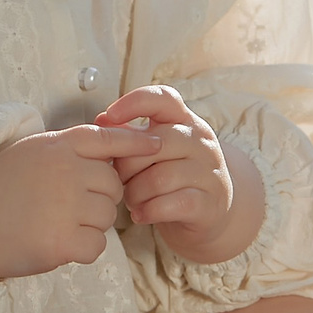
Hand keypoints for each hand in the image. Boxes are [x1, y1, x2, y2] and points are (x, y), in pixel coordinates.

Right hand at [0, 124, 159, 279]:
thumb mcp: (31, 152)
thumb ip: (67, 149)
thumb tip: (107, 154)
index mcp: (59, 145)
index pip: (108, 138)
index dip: (135, 142)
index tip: (155, 146)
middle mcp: (67, 170)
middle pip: (113, 187)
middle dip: (99, 200)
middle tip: (67, 207)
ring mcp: (66, 205)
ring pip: (107, 218)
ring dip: (90, 226)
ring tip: (54, 223)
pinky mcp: (63, 240)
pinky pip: (96, 246)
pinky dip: (81, 250)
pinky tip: (55, 243)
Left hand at [94, 86, 260, 263]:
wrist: (211, 210)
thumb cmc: (174, 176)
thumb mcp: (154, 150)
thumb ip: (129, 135)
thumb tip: (102, 120)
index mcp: (185, 121)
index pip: (163, 98)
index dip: (134, 103)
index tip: (111, 115)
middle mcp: (200, 142)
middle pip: (152, 145)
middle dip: (126, 167)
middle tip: (121, 181)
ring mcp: (208, 172)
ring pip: (158, 179)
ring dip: (135, 194)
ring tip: (132, 200)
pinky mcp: (208, 203)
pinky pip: (169, 205)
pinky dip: (148, 211)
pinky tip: (141, 214)